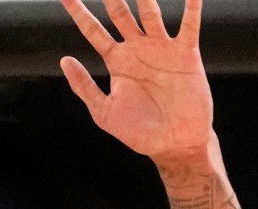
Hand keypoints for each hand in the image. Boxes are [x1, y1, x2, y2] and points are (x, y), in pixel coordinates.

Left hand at [58, 0, 214, 160]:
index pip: (93, 30)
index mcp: (117, 61)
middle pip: (120, 12)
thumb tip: (64, 60)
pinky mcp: (185, 53)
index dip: (78, 12)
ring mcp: (161, 48)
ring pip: (150, 12)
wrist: (174, 145)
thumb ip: (84, 87)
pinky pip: (189, 25)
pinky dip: (192, 6)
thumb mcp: (104, 112)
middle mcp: (137, 49)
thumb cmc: (139, 132)